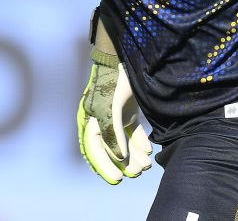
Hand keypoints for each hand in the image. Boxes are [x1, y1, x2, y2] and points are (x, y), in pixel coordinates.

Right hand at [77, 54, 151, 184]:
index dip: (105, 167)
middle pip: (109, 148)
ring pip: (122, 141)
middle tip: (138, 173)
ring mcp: (113, 114)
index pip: (94, 150)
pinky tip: (149, 149)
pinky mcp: (126, 109)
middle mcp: (98, 119)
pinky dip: (139, 141)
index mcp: (88, 120)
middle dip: (124, 163)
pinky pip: (131, 130)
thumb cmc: (113, 81)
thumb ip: (112, 133)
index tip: (118, 180)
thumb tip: (120, 158)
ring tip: (147, 165)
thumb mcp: (109, 108)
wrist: (123, 56)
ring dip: (134, 154)